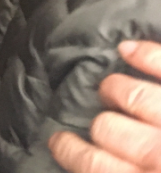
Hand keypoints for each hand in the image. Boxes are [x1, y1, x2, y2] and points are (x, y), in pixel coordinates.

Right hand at [49, 40, 160, 172]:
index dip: (71, 151)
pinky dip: (145, 54)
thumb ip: (116, 172)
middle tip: (99, 123)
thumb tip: (87, 164)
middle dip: (100, 125)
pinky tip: (127, 49)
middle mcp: (158, 152)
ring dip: (116, 89)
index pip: (93, 164)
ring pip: (133, 94)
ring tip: (111, 89)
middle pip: (107, 127)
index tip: (59, 142)